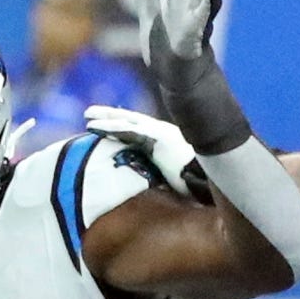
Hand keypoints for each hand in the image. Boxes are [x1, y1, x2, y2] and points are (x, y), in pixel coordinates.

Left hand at [85, 105, 208, 199]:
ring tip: (87, 117)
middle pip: (131, 120)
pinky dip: (110, 127)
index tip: (108, 121)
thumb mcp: (178, 177)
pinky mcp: (157, 138)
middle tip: (90, 112)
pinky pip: (128, 131)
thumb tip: (155, 186)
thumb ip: (163, 175)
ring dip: (105, 119)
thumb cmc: (199, 184)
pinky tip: (93, 126)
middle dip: (111, 115)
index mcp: (168, 140)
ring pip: (127, 122)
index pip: (141, 128)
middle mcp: (163, 132)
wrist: (212, 181)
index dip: (124, 123)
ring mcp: (160, 133)